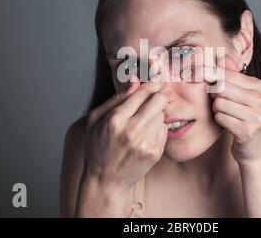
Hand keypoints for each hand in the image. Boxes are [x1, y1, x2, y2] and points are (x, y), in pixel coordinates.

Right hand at [83, 77, 168, 191]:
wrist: (106, 181)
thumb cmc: (98, 147)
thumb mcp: (96, 119)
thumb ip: (116, 98)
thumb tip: (135, 81)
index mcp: (115, 120)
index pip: (142, 93)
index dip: (152, 84)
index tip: (158, 80)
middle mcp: (132, 131)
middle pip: (159, 101)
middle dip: (157, 97)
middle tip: (152, 100)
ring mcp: (145, 143)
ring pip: (162, 115)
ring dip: (156, 115)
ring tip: (142, 123)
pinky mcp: (155, 153)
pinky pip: (164, 130)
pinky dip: (157, 129)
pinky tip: (145, 135)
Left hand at [208, 55, 260, 163]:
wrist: (258, 148)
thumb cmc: (246, 117)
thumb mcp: (243, 95)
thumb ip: (232, 76)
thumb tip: (221, 55)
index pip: (228, 74)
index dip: (210, 73)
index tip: (194, 71)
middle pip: (222, 88)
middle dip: (214, 94)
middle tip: (217, 100)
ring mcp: (257, 116)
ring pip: (219, 103)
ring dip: (217, 110)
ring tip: (226, 114)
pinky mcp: (248, 131)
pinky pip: (221, 118)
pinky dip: (219, 120)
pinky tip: (228, 124)